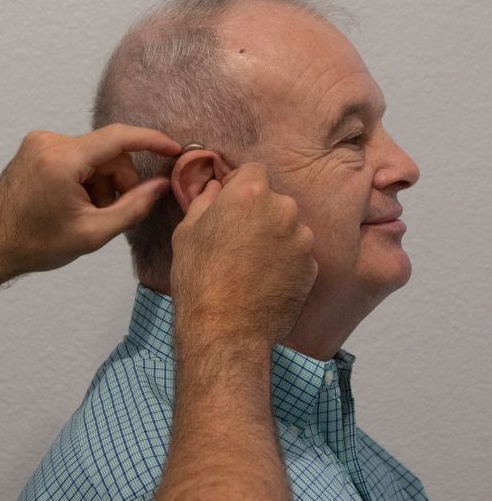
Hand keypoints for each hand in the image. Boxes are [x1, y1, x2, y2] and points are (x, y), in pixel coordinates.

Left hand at [0, 124, 180, 277]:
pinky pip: (77, 155)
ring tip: (89, 213)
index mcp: (62, 160)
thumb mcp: (93, 233)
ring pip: (94, 155)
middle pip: (108, 152)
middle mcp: (49, 142)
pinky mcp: (36, 147)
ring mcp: (40, 142)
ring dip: (102, 182)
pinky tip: (76, 203)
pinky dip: (86, 178)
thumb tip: (161, 185)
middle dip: (120, 180)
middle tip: (115, 212)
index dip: (152, 141)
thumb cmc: (36, 244)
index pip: (119, 138)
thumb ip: (133, 207)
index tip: (174, 149)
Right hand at [170, 163, 317, 351]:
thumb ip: (204, 202)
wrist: (226, 329)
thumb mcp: (187, 232)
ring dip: (275, 237)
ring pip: (288, 227)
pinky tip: (264, 280)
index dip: (239, 185)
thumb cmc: (199, 278)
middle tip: (237, 239)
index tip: (229, 205)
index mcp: (250, 193)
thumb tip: (215, 189)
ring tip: (251, 264)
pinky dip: (286, 261)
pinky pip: (298, 253)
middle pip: (273, 199)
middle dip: (259, 213)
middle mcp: (283, 209)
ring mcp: (302, 238)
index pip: (253, 171)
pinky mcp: (312, 266)